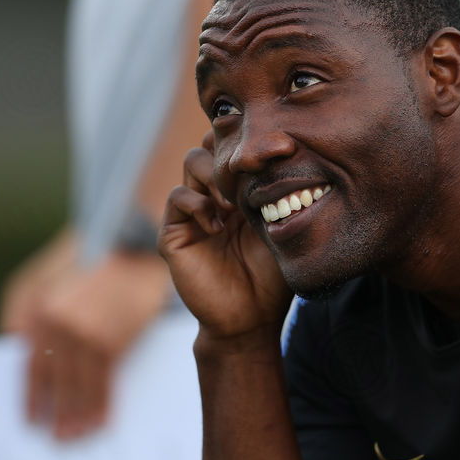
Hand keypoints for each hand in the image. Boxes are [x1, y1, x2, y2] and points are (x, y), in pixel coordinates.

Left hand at [0, 230, 168, 439]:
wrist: (135, 251)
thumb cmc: (92, 264)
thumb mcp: (46, 280)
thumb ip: (27, 314)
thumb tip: (18, 352)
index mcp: (39, 313)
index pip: (31, 365)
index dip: (32, 396)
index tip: (32, 420)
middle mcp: (59, 327)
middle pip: (55, 381)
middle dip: (58, 413)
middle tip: (60, 438)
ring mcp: (86, 334)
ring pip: (79, 385)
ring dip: (79, 415)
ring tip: (79, 435)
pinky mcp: (113, 339)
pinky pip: (105, 380)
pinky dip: (103, 403)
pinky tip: (102, 418)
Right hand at [158, 134, 292, 341]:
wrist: (251, 318)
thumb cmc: (273, 276)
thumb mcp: (282, 228)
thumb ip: (277, 194)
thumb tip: (285, 154)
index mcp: (241, 190)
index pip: (236, 146)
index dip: (249, 140)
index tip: (273, 151)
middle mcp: (215, 194)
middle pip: (212, 143)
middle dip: (232, 152)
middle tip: (252, 178)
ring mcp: (193, 212)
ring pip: (194, 161)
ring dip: (216, 174)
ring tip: (235, 204)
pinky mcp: (174, 233)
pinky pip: (178, 198)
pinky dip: (198, 204)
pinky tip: (218, 226)